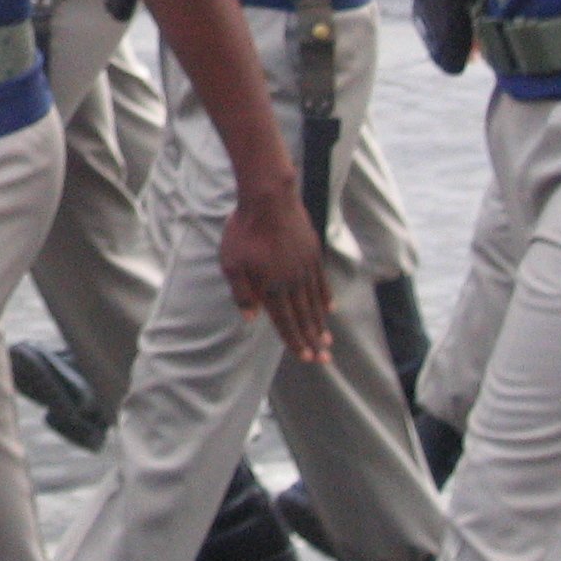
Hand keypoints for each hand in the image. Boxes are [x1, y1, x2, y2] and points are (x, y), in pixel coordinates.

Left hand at [219, 192, 332, 363]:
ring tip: (327, 340)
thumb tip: (251, 318)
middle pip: (304, 318)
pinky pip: (321, 282)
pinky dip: (325, 297)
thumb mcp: (231, 263)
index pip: (285, 322)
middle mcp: (293, 282)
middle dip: (313, 341)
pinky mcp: (312, 254)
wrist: (268, 199)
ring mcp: (306, 268)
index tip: (305, 358)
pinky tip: (329, 309)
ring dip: (320, 324)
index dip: (295, 342)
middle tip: (324, 360)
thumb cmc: (244, 230)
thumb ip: (242, 292)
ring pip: (315, 303)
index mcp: (272, 287)